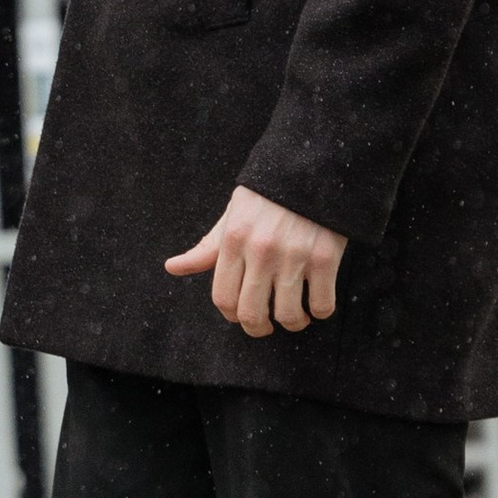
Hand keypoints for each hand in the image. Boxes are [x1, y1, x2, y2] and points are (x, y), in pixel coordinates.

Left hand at [165, 185, 345, 337]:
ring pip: (289, 315)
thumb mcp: (232, 216)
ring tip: (296, 315)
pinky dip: (320, 312)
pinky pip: (322, 305)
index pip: (223, 297)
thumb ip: (207, 248)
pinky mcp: (325, 257)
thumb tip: (172, 268)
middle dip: (259, 328)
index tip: (241, 315)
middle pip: (252, 314)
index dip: (231, 315)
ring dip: (293, 323)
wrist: (310, 168)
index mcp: (234, 240)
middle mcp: (260, 251)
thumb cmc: (266, 197)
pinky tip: (316, 302)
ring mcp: (294, 256)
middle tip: (266, 325)